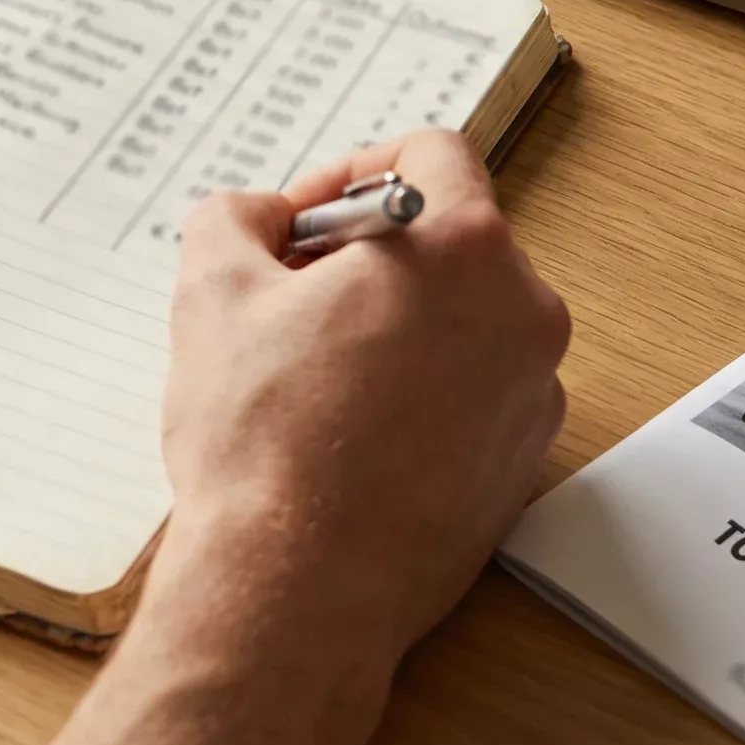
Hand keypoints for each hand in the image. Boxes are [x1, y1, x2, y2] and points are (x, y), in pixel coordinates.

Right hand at [163, 130, 570, 649]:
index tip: (305, 219)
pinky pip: (475, 394)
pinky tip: (349, 432)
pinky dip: (421, 392)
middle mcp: (523, 314)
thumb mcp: (212, 290)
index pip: (431, 154)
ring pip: (463, 320)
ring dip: (395, 324)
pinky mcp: (522, 465)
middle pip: (450, 240)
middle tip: (292, 295)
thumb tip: (260, 219)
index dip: (352, 171)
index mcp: (463, 248)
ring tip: (313, 372)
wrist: (296, 590)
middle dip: (369, 254)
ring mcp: (532, 395)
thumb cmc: (264, 444)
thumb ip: (235, 217)